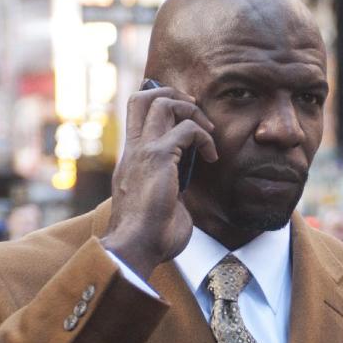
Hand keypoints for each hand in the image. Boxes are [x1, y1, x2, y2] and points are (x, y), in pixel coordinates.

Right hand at [102, 86, 217, 278]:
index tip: (185, 118)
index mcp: (131, 161)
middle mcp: (133, 151)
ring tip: (208, 131)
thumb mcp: (160, 204)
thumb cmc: (150, 237)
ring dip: (191, 110)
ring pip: (161, 103)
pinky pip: (186, 129)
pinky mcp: (158, 157)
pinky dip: (204, 137)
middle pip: (142, 98)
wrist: (137, 247)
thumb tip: (182, 188)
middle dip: (172, 95)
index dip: (160, 106)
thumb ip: (168, 189)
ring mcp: (143, 151)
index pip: (137, 116)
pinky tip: (212, 156)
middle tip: (195, 110)